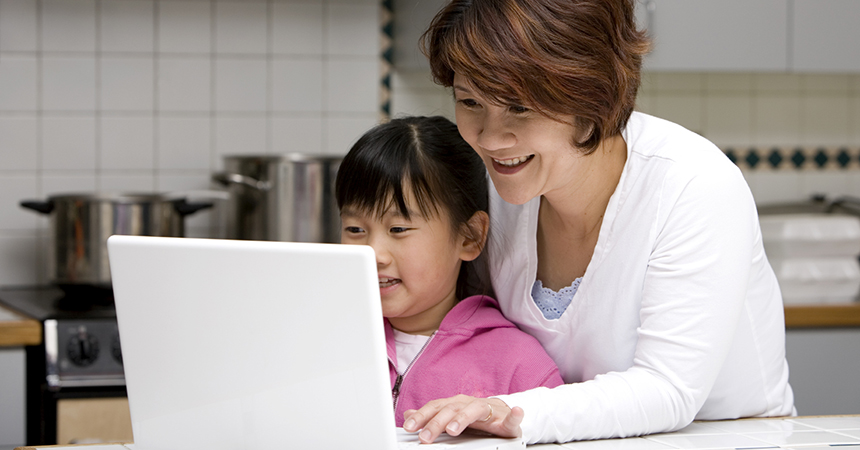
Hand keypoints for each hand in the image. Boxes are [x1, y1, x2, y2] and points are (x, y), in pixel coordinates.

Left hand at [401, 395, 523, 443]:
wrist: (502, 414)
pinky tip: (515, 412)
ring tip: (453, 428)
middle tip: (426, 436)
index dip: (422, 416)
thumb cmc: (474, 417)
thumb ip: (431, 416)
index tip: (408, 427)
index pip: (436, 407)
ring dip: (463, 418)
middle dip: (437, 423)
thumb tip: (407, 414)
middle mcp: (469, 404)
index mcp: (455, 404)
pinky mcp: (507, 418)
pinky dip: (514, 414)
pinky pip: (511, 416)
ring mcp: (489, 410)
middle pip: (451, 409)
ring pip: (475, 410)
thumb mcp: (450, 416)